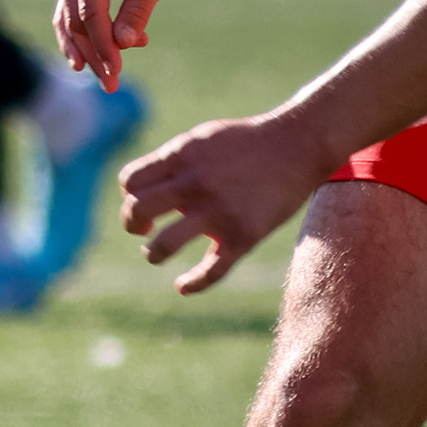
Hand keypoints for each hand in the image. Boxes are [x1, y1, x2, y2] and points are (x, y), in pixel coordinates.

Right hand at [53, 0, 185, 89]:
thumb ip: (138, 10)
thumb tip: (123, 47)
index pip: (90, 13)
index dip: (102, 46)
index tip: (116, 73)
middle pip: (74, 20)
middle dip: (94, 53)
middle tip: (112, 84)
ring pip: (69, 18)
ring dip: (87, 48)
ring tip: (105, 76)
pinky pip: (74, 8)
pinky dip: (90, 31)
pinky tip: (108, 53)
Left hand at [118, 111, 335, 297]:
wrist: (298, 144)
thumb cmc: (245, 143)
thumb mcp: (202, 139)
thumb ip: (171, 162)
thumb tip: (140, 189)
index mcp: (181, 157)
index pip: (130, 182)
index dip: (128, 195)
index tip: (143, 202)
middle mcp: (195, 184)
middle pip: (137, 211)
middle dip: (132, 224)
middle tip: (143, 230)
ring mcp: (219, 212)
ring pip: (164, 245)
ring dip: (153, 254)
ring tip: (155, 253)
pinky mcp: (244, 235)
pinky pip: (211, 271)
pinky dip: (192, 284)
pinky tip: (182, 287)